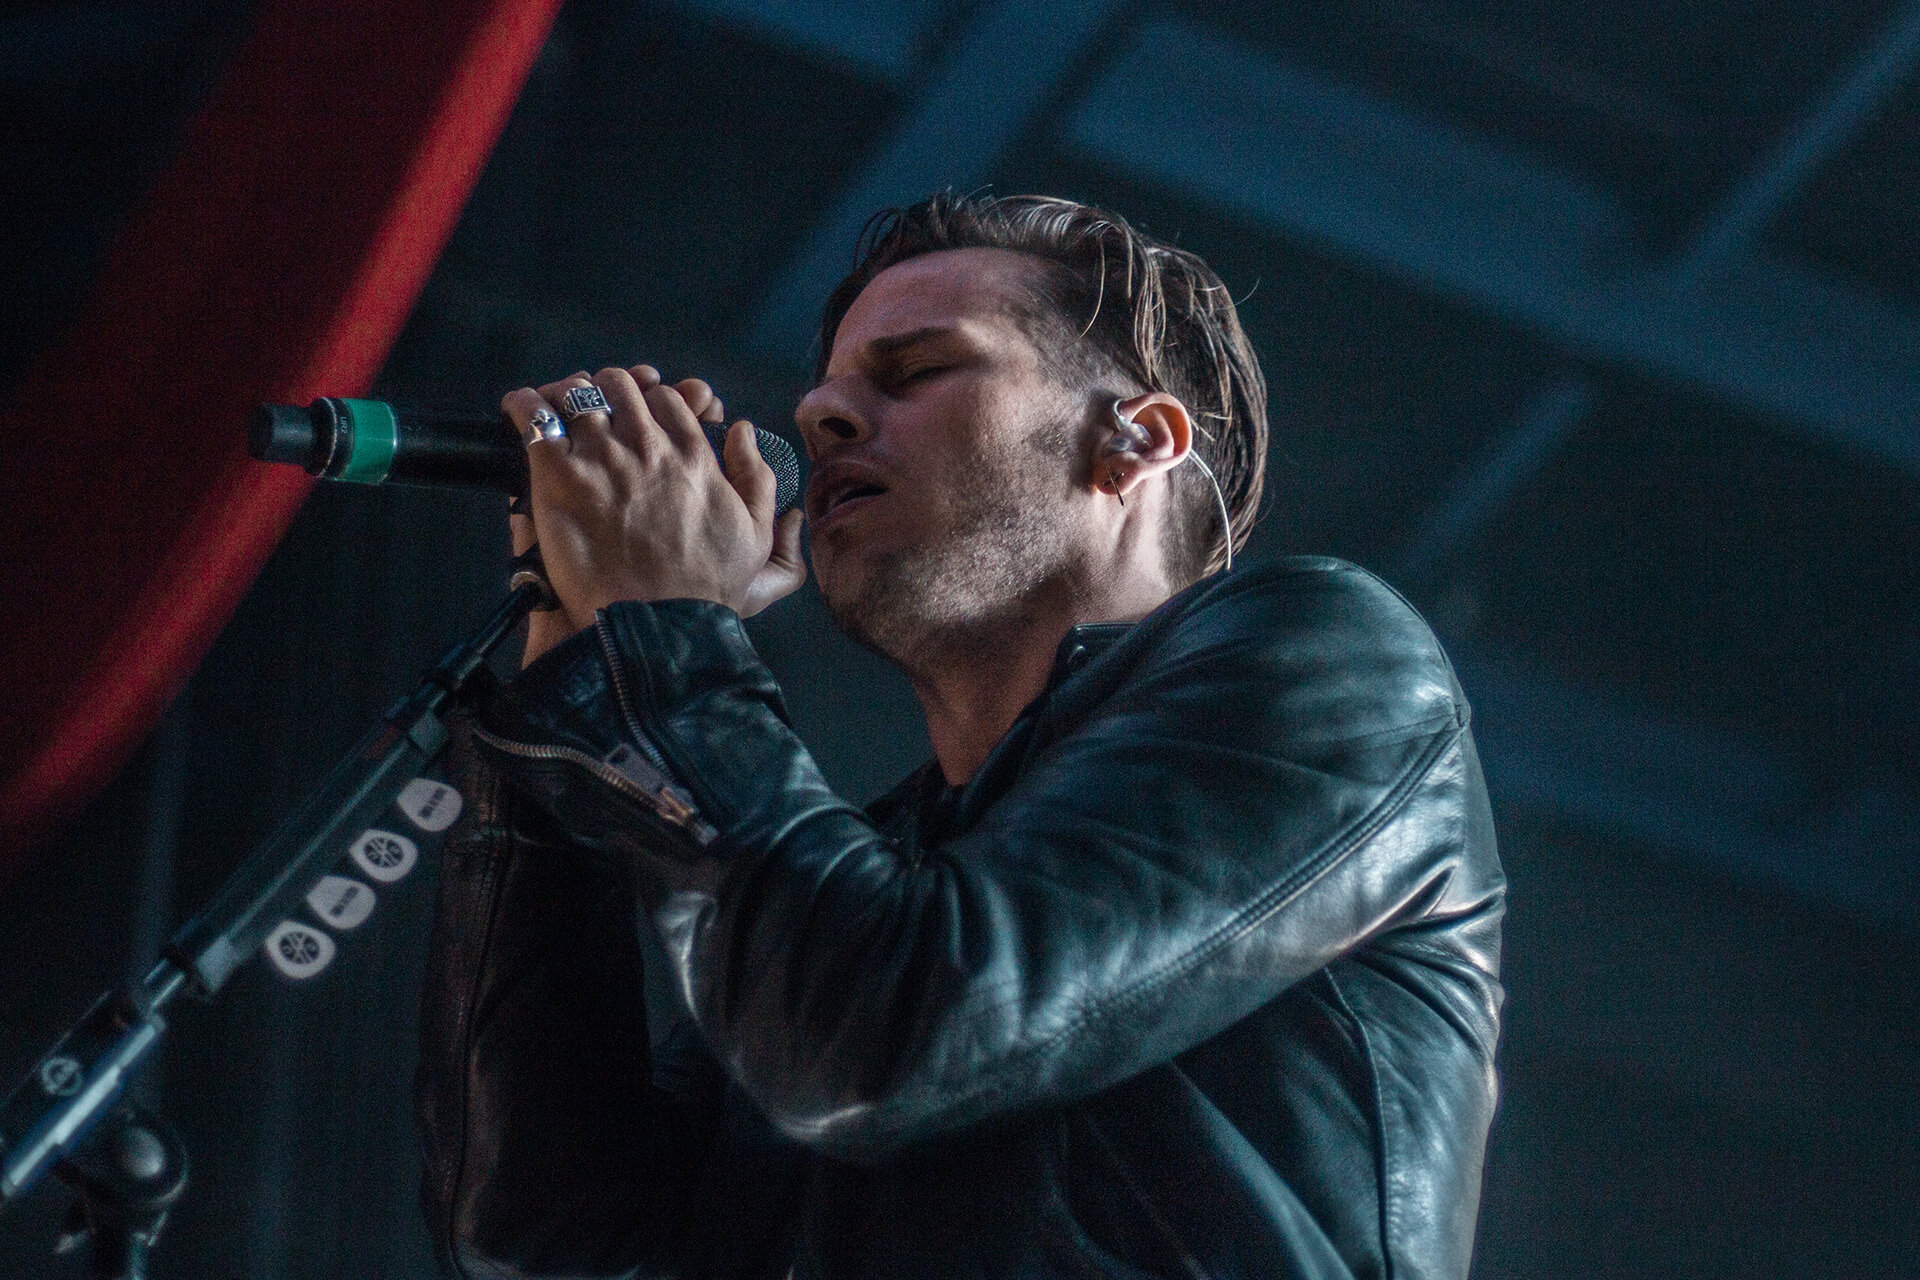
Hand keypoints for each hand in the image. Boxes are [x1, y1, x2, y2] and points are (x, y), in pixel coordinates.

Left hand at [505, 365, 804, 666]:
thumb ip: (755, 478)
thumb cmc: (705, 592)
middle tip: (594, 409)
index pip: (666, 398)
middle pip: (620, 386)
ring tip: (555, 409)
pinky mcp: (559, 478)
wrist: (655, 627)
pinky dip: (524, 406)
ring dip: (566, 395)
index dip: (650, 399)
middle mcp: (648, 447)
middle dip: (607, 390)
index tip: (638, 414)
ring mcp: (602, 458)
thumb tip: (741, 430)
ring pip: (577, 394)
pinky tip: (520, 408)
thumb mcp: (756, 536)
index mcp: (693, 456)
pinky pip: (535, 419)